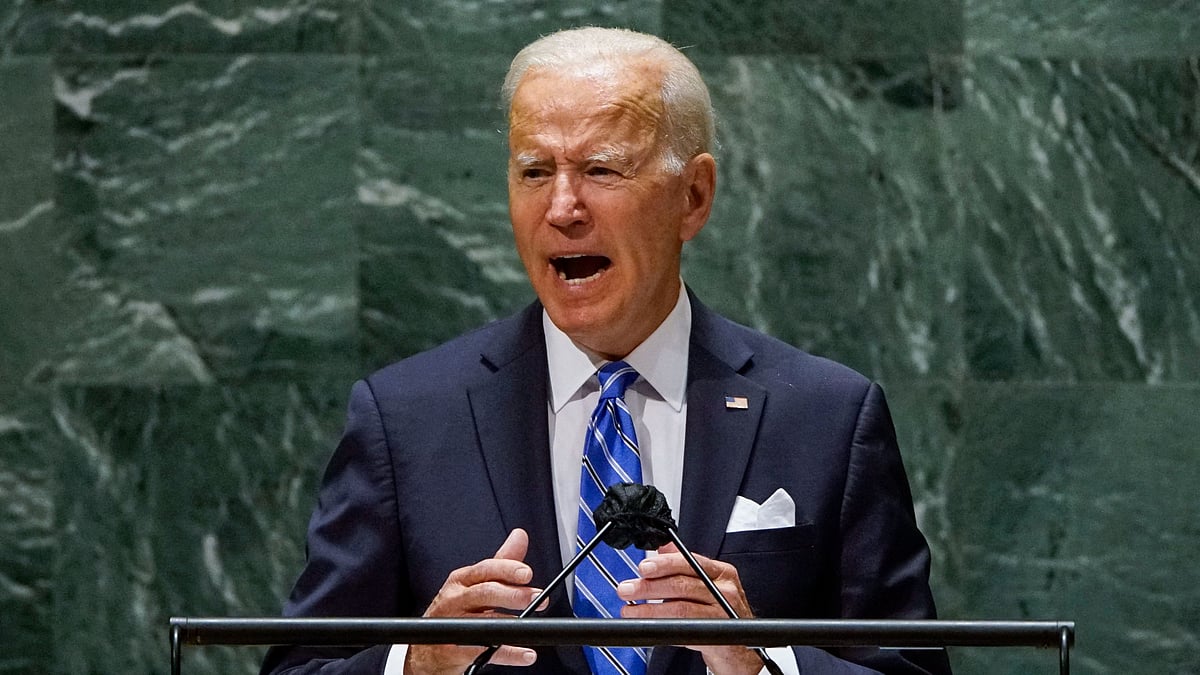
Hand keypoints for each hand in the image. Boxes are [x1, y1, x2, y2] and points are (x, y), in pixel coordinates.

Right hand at [405, 529, 543, 674]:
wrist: (427, 650)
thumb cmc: (455, 611)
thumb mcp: (474, 583)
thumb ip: (500, 562)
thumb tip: (520, 536)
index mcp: (461, 580)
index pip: (485, 569)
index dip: (507, 569)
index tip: (527, 573)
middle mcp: (455, 600)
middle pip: (484, 593)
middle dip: (512, 594)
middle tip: (537, 596)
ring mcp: (454, 625)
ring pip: (483, 622)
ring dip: (511, 624)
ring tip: (532, 625)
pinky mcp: (456, 651)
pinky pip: (486, 651)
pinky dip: (509, 653)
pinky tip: (526, 653)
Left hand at [616, 543, 762, 674]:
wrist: (742, 649)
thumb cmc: (723, 614)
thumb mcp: (709, 585)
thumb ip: (686, 565)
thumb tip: (663, 548)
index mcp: (722, 573)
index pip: (689, 562)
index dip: (664, 564)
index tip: (643, 568)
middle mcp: (725, 591)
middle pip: (682, 584)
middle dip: (650, 586)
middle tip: (628, 589)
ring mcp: (722, 614)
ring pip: (680, 608)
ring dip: (650, 610)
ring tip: (631, 610)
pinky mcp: (717, 637)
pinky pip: (685, 630)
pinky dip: (663, 628)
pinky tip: (648, 627)